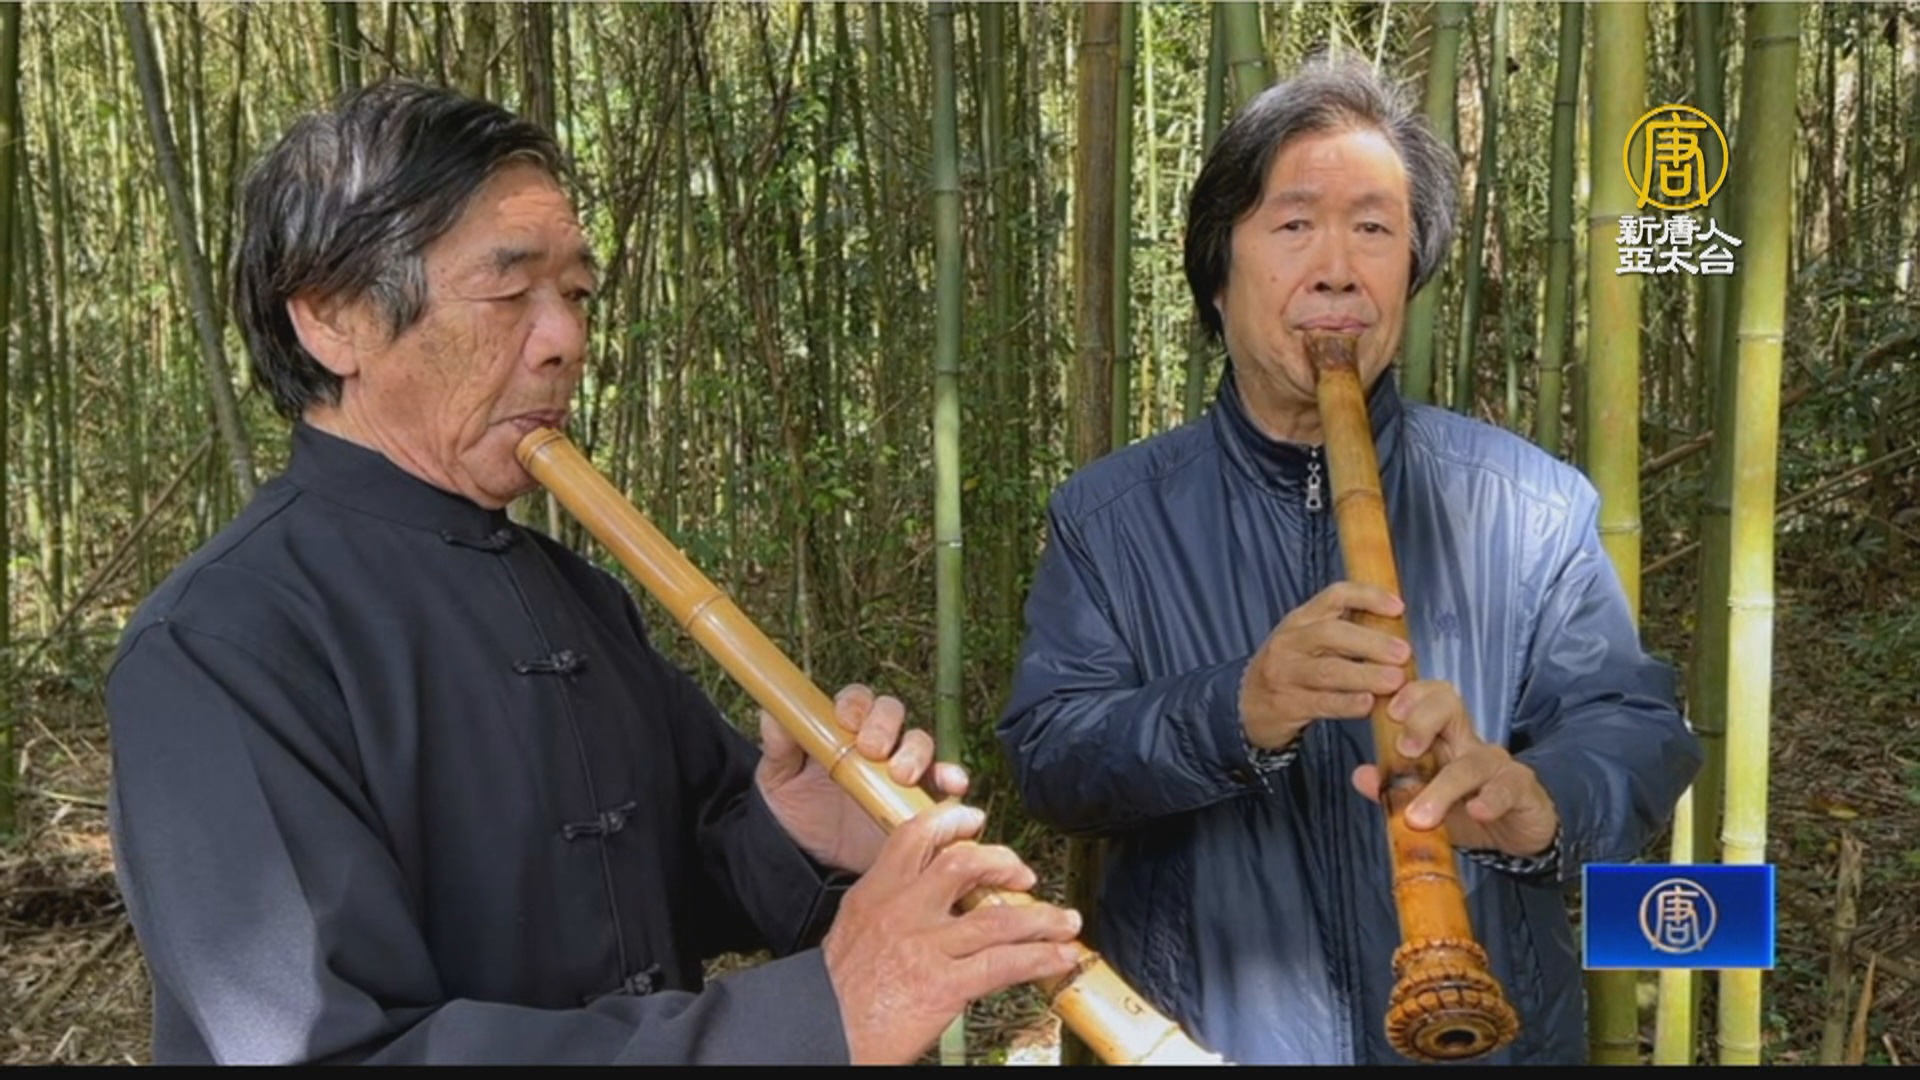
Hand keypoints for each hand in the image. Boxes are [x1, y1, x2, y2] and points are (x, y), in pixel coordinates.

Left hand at [757, 684, 967, 873]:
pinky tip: (950, 785)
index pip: (857, 700)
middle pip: (893, 714)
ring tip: (900, 774)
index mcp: (842, 730)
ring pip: (920, 744)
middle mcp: (876, 744)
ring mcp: (900, 771)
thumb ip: (779, 747)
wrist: (811, 864)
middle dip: (886, 725)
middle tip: (872, 750)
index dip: (856, 703)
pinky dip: (952, 778)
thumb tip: (772, 714)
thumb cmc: (795, 812)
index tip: (846, 720)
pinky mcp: (919, 801)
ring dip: (916, 752)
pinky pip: (944, 783)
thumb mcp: (778, 779)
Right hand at [822, 802, 1083, 1063]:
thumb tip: (923, 901)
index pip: (914, 837)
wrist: (820, 1034)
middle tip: (1023, 871)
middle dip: (1002, 862)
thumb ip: (886, 910)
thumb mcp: (853, 933)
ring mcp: (925, 946)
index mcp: (875, 895)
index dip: (950, 820)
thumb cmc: (834, 996)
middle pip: (963, 863)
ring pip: (997, 915)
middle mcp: (902, 912)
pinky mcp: (943, 984)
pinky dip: (1041, 958)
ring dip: (1041, 916)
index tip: (973, 819)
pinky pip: (1005, 963)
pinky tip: (1061, 957)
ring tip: (1066, 920)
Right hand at [1240, 581, 1409, 749]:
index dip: (1368, 597)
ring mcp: (1285, 673)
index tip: (1398, 608)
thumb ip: (1343, 633)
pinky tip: (1368, 705)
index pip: (1334, 596)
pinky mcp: (1286, 704)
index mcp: (1300, 619)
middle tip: (1403, 653)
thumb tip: (1397, 631)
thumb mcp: (1307, 641)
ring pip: (1328, 671)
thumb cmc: (1291, 669)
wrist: (1247, 706)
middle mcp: (1290, 642)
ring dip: (1365, 675)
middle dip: (1370, 642)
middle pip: (1331, 633)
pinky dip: (1347, 704)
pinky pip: (1321, 703)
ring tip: (1395, 681)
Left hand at [1350, 679, 1559, 856]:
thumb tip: (1361, 775)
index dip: (1408, 696)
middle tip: (1403, 751)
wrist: (1515, 834)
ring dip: (1443, 788)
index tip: (1387, 712)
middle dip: (1422, 720)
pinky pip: (1507, 787)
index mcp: (1442, 738)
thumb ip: (1392, 788)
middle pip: (1450, 707)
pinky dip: (1490, 800)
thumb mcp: (1425, 800)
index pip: (1427, 698)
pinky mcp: (1521, 788)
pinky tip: (1477, 812)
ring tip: (1419, 816)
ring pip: (1472, 761)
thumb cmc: (1466, 808)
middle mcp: (1469, 743)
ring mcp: (1497, 764)